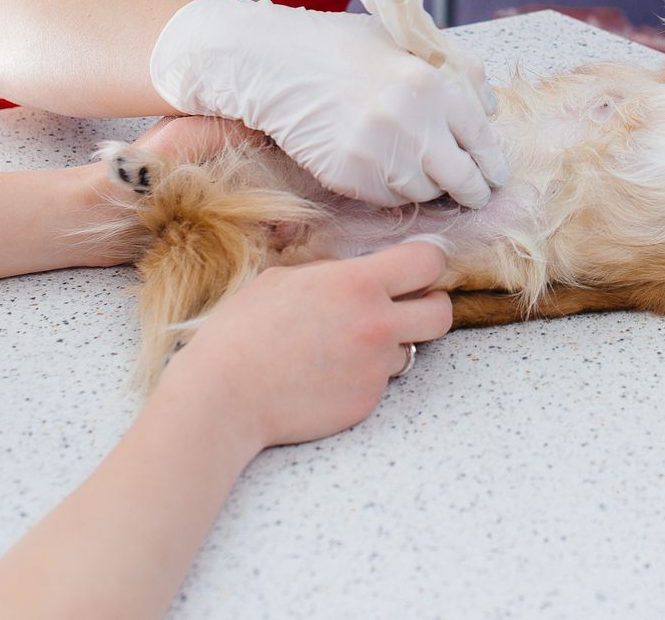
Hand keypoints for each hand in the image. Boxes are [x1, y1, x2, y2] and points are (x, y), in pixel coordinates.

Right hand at [148, 0, 508, 207]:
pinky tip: (382, 167)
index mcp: (431, 83)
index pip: (481, 140)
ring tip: (414, 167)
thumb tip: (490, 109)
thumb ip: (458, 70)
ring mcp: (379, 151)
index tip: (492, 174)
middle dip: (472, 189)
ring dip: (427, 186)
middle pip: (462, 178)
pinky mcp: (350, 175)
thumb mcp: (407, 43)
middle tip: (472, 193)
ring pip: (425, 192)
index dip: (491, 164)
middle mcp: (410, 120)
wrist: (276, 64)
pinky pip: (388, 199)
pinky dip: (392, 189)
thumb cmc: (342, 49)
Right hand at [154, 240, 451, 452]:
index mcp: (358, 284)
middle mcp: (377, 325)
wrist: (223, 396)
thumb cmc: (242, 332)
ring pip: (410, 350)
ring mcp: (375, 368)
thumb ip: (332, 274)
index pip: (428, 262)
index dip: (428, 263)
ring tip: (342, 347)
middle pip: (441, 313)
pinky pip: (381, 382)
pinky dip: (363, 376)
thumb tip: (357, 273)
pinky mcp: (366, 402)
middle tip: (407, 307)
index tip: (418, 268)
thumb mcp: (284, 279)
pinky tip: (326, 375)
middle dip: (429, 307)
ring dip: (389, 346)